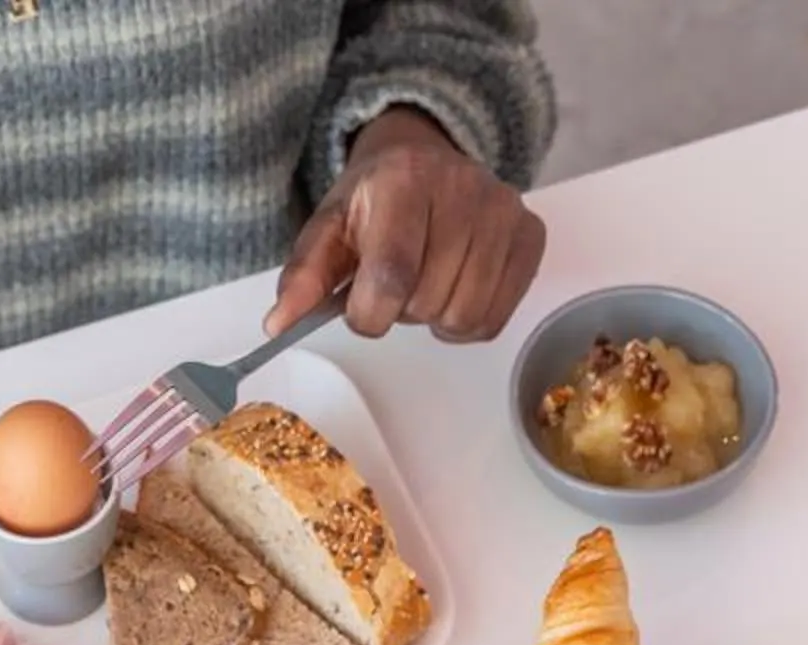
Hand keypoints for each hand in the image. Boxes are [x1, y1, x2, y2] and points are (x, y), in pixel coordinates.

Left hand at [270, 107, 544, 341]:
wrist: (423, 155)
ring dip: (437, 318)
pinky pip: (497, 318)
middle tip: (398, 282)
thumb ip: (304, 277)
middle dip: (404, 310)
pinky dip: (470, 323)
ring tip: (427, 285)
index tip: (361, 308)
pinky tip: (454, 292)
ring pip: (466, 316)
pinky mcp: (530, 234)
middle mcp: (462, 188)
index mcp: (403, 181)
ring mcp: (503, 210)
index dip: (371, 313)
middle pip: (429, 301)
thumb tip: (277, 326)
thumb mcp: (329, 228)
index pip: (393, 276)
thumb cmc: (373, 200)